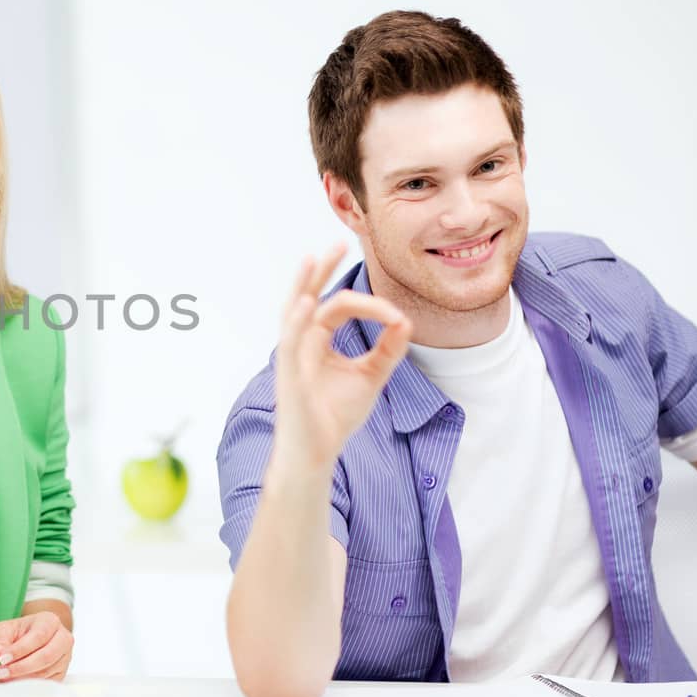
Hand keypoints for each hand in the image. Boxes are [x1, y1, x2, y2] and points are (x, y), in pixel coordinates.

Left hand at [0, 610, 73, 681]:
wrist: (33, 637)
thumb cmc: (21, 631)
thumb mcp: (6, 628)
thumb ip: (0, 640)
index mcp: (50, 622)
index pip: (38, 637)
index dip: (19, 650)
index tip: (1, 659)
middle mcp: (63, 639)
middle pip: (46, 657)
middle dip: (21, 668)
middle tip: (0, 673)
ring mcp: (65, 658)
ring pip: (45, 673)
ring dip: (21, 679)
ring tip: (1, 678)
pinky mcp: (61, 674)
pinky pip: (45, 684)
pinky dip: (26, 686)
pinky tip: (10, 683)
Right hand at [272, 244, 411, 472]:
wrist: (318, 452)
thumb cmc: (335, 416)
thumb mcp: (371, 377)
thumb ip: (388, 349)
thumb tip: (407, 320)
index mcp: (318, 340)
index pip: (339, 307)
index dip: (370, 305)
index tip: (397, 317)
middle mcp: (302, 343)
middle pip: (309, 297)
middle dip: (322, 270)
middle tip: (338, 243)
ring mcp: (292, 357)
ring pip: (295, 312)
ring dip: (303, 285)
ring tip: (312, 259)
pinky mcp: (289, 375)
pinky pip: (290, 342)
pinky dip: (296, 321)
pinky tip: (306, 303)